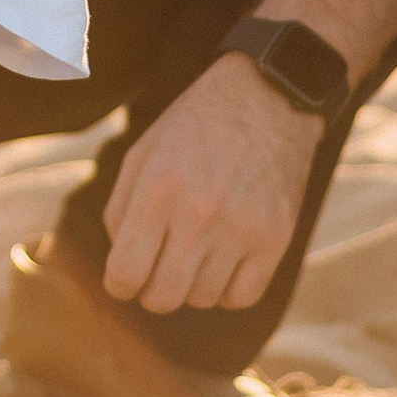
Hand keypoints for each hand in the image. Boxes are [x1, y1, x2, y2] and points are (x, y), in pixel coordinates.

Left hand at [99, 51, 321, 313]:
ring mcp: (242, 228)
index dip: (120, 283)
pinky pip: (242, 297)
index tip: (127, 275)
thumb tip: (123, 268)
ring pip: (202, 299)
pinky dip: (229, 289)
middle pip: (162, 298)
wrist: (268, 96)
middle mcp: (199, 214)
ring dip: (193, 283)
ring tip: (199, 249)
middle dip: (152, 290)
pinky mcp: (277, 237)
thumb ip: (120, 212)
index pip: (125, 275)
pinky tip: (226, 260)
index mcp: (158, 190)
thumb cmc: (196, 125)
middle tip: (161, 267)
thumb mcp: (143, 152)